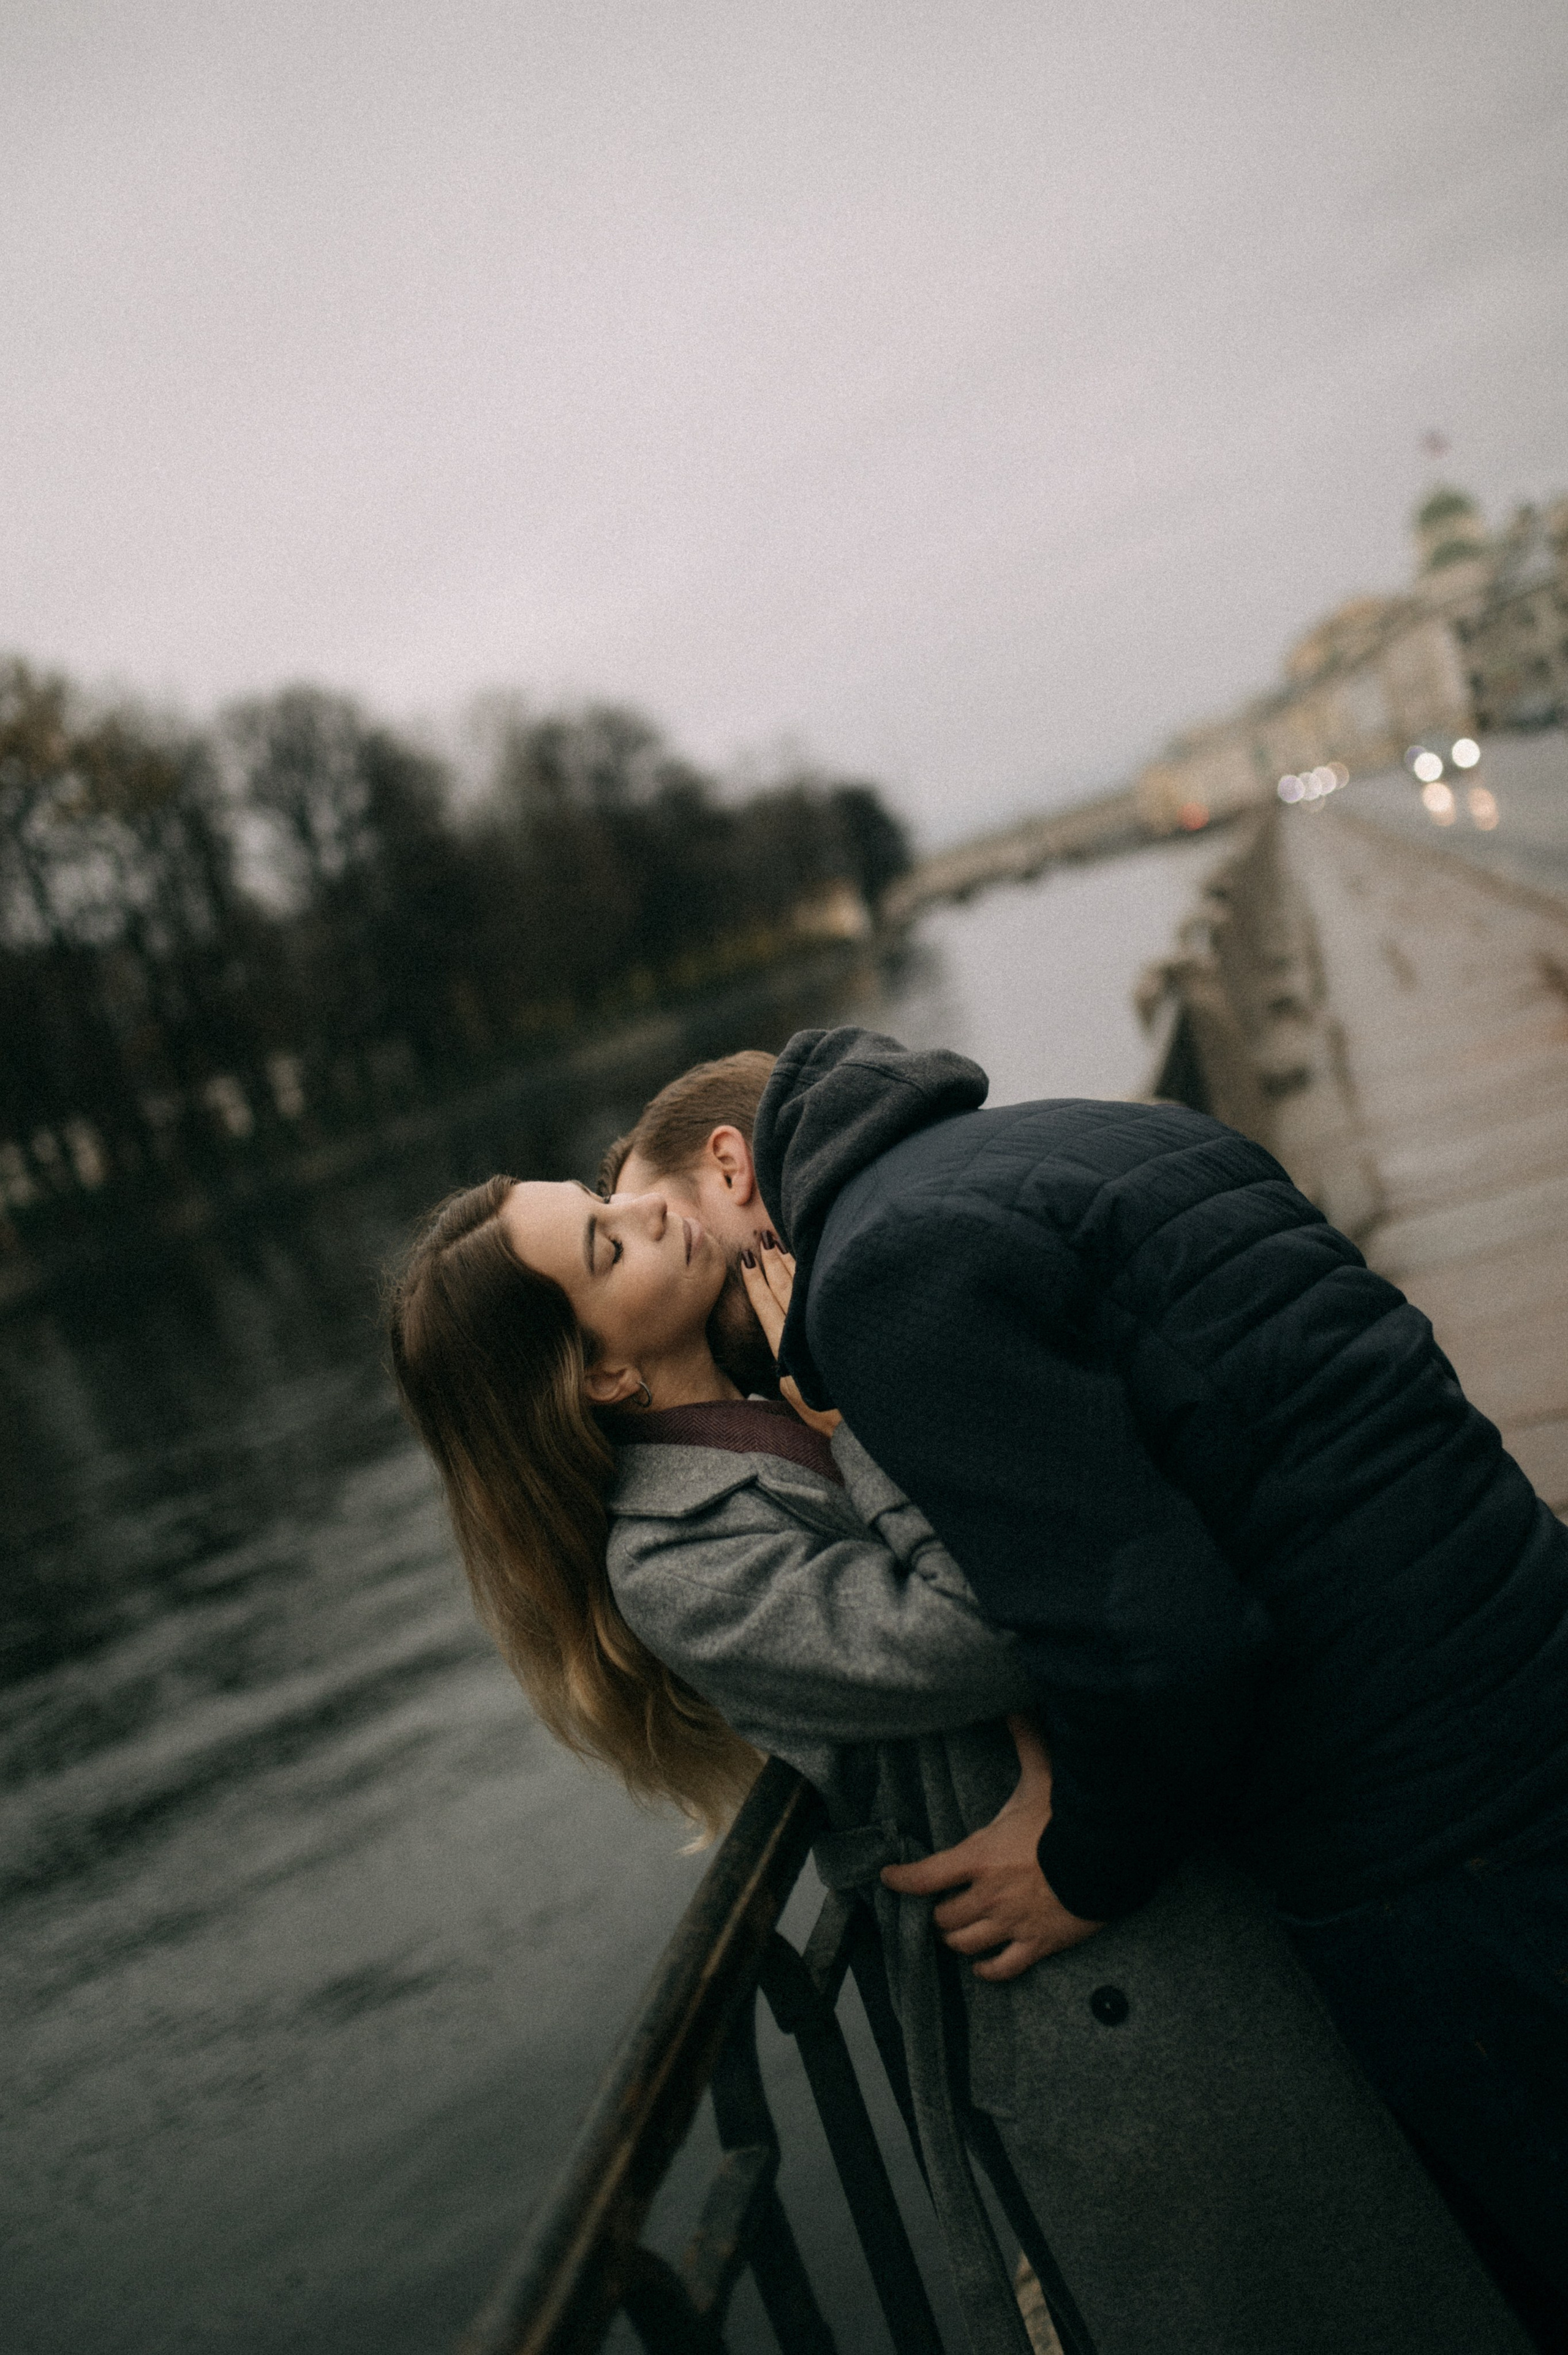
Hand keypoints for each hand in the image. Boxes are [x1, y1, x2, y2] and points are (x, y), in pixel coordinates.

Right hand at [738, 1233, 842, 1434]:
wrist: (856, 1422)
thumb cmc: (824, 1411)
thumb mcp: (794, 1391)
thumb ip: (786, 1362)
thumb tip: (782, 1339)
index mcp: (786, 1349)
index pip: (765, 1306)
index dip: (755, 1282)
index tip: (746, 1259)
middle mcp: (803, 1332)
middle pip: (784, 1289)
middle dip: (771, 1263)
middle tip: (762, 1238)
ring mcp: (824, 1326)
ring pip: (803, 1286)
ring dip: (790, 1263)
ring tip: (780, 1243)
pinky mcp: (843, 1325)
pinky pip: (827, 1291)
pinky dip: (814, 1273)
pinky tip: (809, 1260)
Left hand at [880, 1715, 1103, 1979]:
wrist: (1110, 1860)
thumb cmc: (1069, 1820)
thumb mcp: (1042, 1777)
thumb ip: (1025, 1743)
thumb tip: (1015, 1706)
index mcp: (979, 1857)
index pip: (925, 1876)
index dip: (901, 1878)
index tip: (888, 1877)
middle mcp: (987, 1895)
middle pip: (943, 1918)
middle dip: (938, 1912)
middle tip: (942, 1903)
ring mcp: (1011, 1924)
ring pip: (965, 1945)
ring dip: (957, 1939)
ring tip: (958, 1930)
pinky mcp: (1037, 1946)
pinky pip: (1001, 1970)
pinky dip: (987, 1970)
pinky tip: (982, 1965)